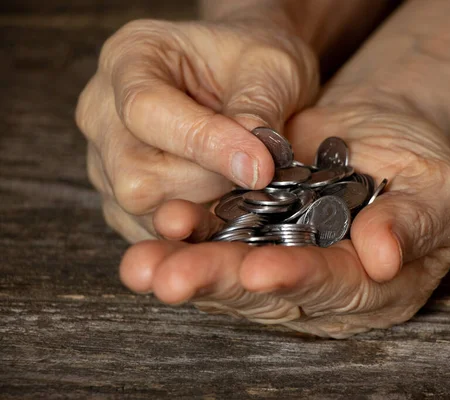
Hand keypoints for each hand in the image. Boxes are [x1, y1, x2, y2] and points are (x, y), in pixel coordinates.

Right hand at [75, 18, 317, 242]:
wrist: (248, 76)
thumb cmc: (254, 60)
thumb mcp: (270, 67)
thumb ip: (258, 110)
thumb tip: (252, 164)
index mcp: (129, 58)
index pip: (146, 109)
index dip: (205, 145)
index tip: (261, 167)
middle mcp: (103, 111)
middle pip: (135, 173)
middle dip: (208, 183)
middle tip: (257, 171)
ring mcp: (105, 158)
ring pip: (141, 208)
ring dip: (204, 207)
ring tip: (241, 183)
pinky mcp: (119, 197)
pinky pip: (147, 230)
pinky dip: (194, 228)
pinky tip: (224, 205)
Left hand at [118, 81, 449, 336]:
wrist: (377, 133)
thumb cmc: (419, 164)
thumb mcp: (437, 190)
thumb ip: (413, 224)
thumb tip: (383, 257)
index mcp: (377, 288)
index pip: (335, 288)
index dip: (299, 281)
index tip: (260, 272)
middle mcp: (323, 288)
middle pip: (270, 294)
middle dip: (221, 285)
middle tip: (174, 280)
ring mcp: (284, 263)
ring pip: (232, 275)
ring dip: (187, 268)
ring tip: (143, 266)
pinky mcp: (254, 237)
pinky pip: (217, 243)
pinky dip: (185, 239)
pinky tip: (154, 231)